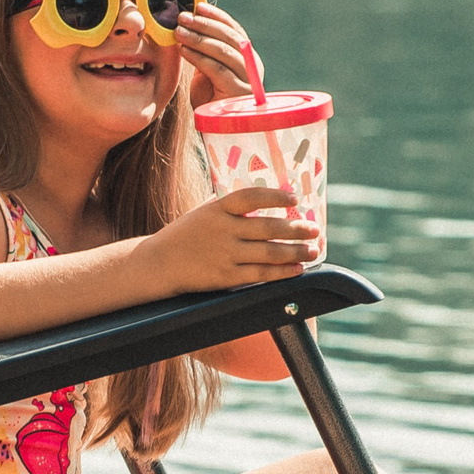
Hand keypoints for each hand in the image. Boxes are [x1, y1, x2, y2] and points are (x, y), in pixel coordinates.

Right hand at [133, 186, 320, 296]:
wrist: (159, 263)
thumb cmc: (186, 236)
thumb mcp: (204, 213)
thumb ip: (231, 209)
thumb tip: (268, 204)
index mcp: (217, 208)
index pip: (251, 197)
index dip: (275, 197)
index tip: (293, 200)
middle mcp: (223, 230)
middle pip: (268, 227)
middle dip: (296, 229)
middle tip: (314, 229)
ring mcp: (225, 254)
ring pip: (269, 252)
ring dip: (296, 251)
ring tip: (312, 250)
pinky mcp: (226, 277)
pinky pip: (261, 275)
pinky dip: (282, 272)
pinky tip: (296, 269)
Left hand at [175, 2, 258, 108]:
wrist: (213, 127)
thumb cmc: (209, 97)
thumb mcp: (208, 68)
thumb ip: (206, 48)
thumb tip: (190, 21)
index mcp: (248, 57)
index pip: (234, 30)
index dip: (216, 16)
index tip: (198, 6)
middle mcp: (253, 67)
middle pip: (230, 38)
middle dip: (205, 25)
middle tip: (182, 17)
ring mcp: (249, 80)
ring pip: (224, 52)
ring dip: (199, 39)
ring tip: (178, 31)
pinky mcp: (238, 93)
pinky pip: (217, 70)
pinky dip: (199, 58)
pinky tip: (183, 50)